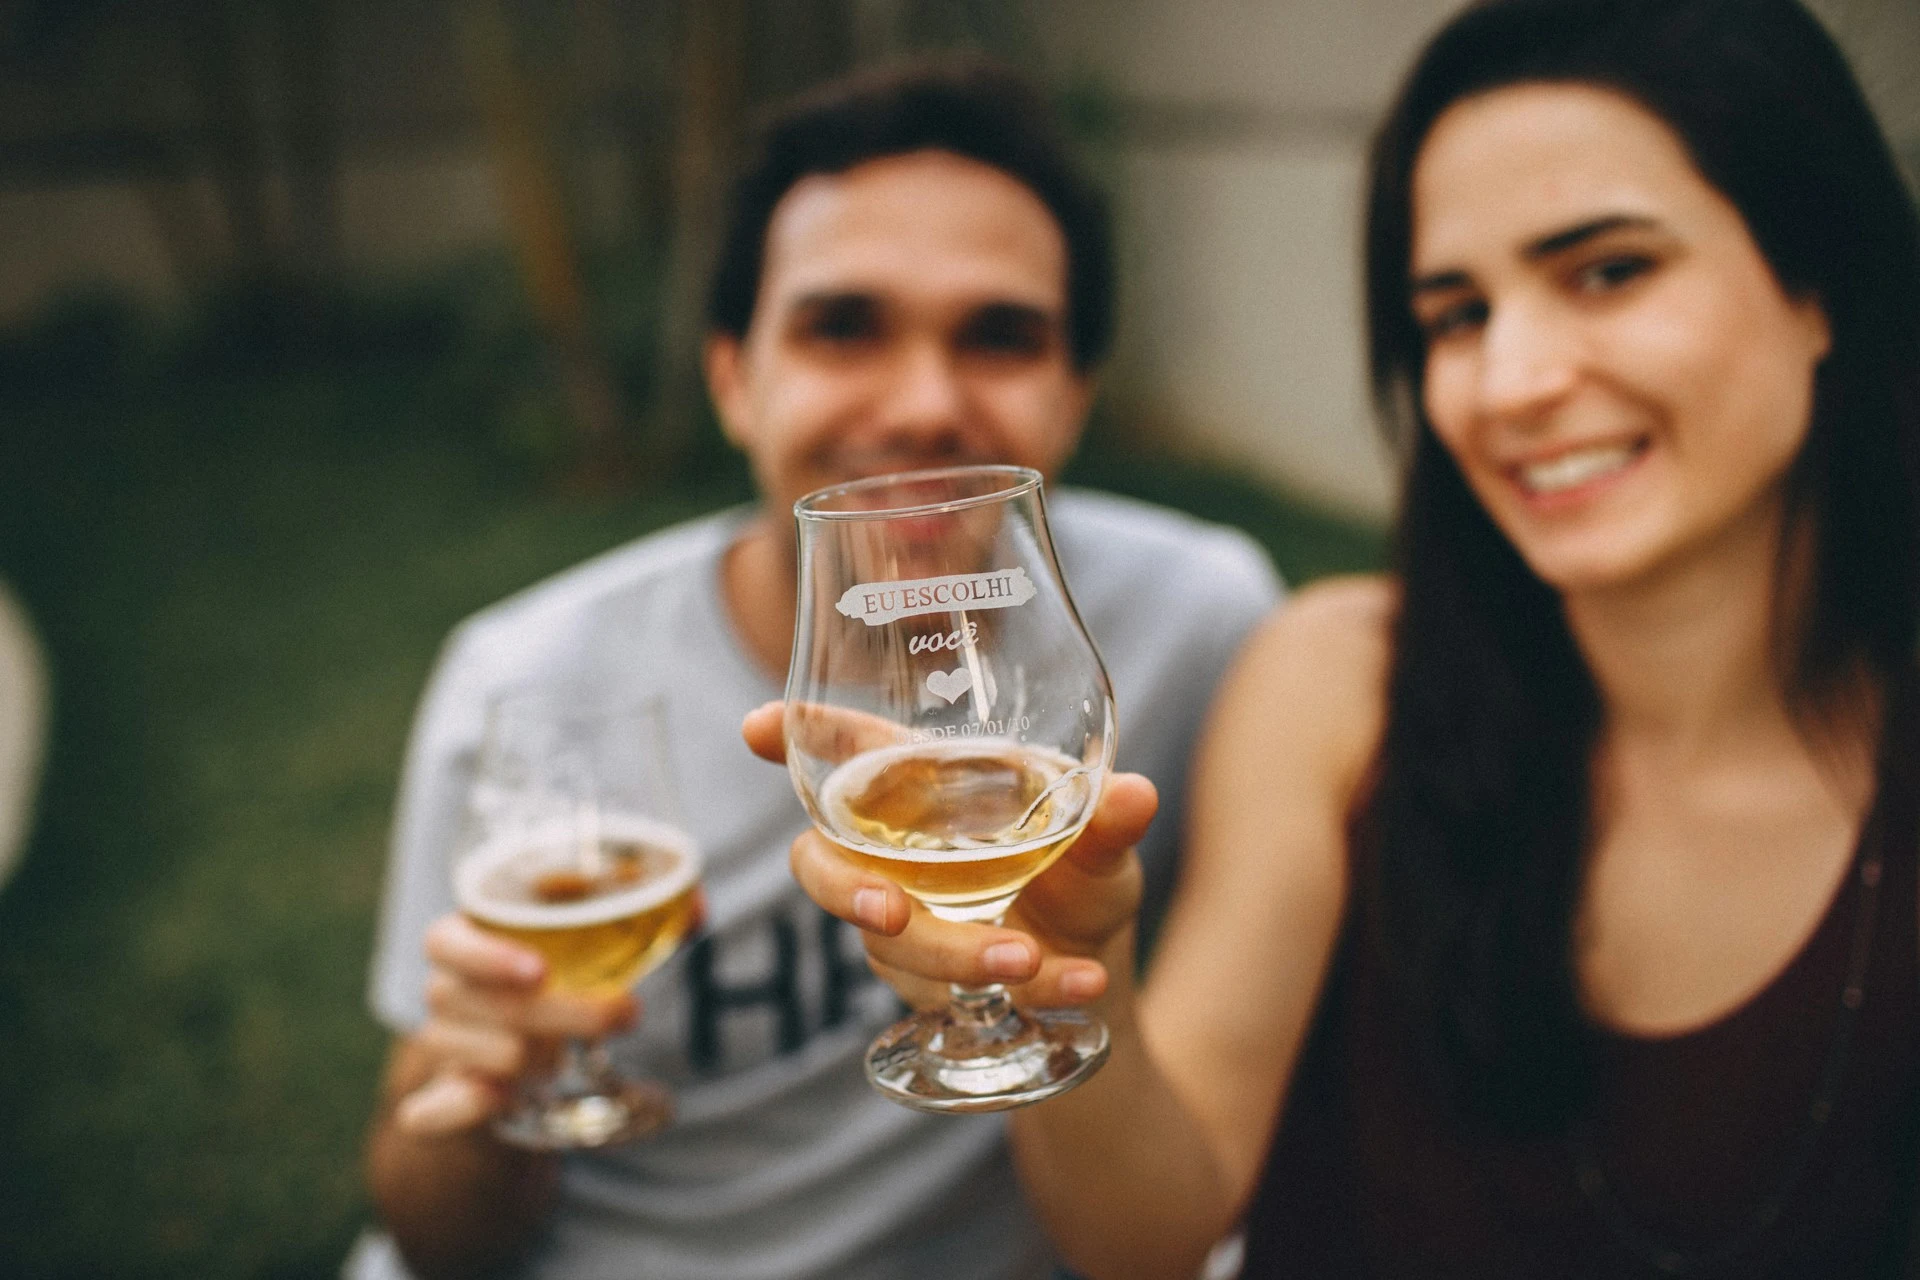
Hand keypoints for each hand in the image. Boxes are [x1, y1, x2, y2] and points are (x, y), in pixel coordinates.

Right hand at [392, 913, 637, 1135]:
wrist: (519, 1062)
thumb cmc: (556, 986)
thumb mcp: (587, 949)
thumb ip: (643, 919)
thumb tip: (697, 907)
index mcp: (464, 942)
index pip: (444, 941)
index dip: (487, 955)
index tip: (540, 970)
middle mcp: (445, 992)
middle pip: (488, 1003)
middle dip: (566, 1013)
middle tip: (623, 1014)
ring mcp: (441, 1048)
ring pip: (491, 1055)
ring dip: (543, 1058)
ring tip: (566, 1054)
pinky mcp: (442, 1100)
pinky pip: (431, 1111)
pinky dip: (466, 1106)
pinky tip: (503, 1099)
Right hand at [742, 702, 1157, 1006]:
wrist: (1097, 982)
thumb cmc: (1083, 882)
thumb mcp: (1105, 852)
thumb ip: (1109, 825)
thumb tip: (1137, 793)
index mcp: (927, 788)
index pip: (848, 748)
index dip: (797, 733)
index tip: (758, 725)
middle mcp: (894, 851)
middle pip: (822, 864)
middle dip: (846, 890)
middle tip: (891, 915)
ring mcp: (899, 921)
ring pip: (888, 943)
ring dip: (959, 953)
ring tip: (1034, 958)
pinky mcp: (922, 983)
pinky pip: (940, 993)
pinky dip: (1013, 990)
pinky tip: (1077, 987)